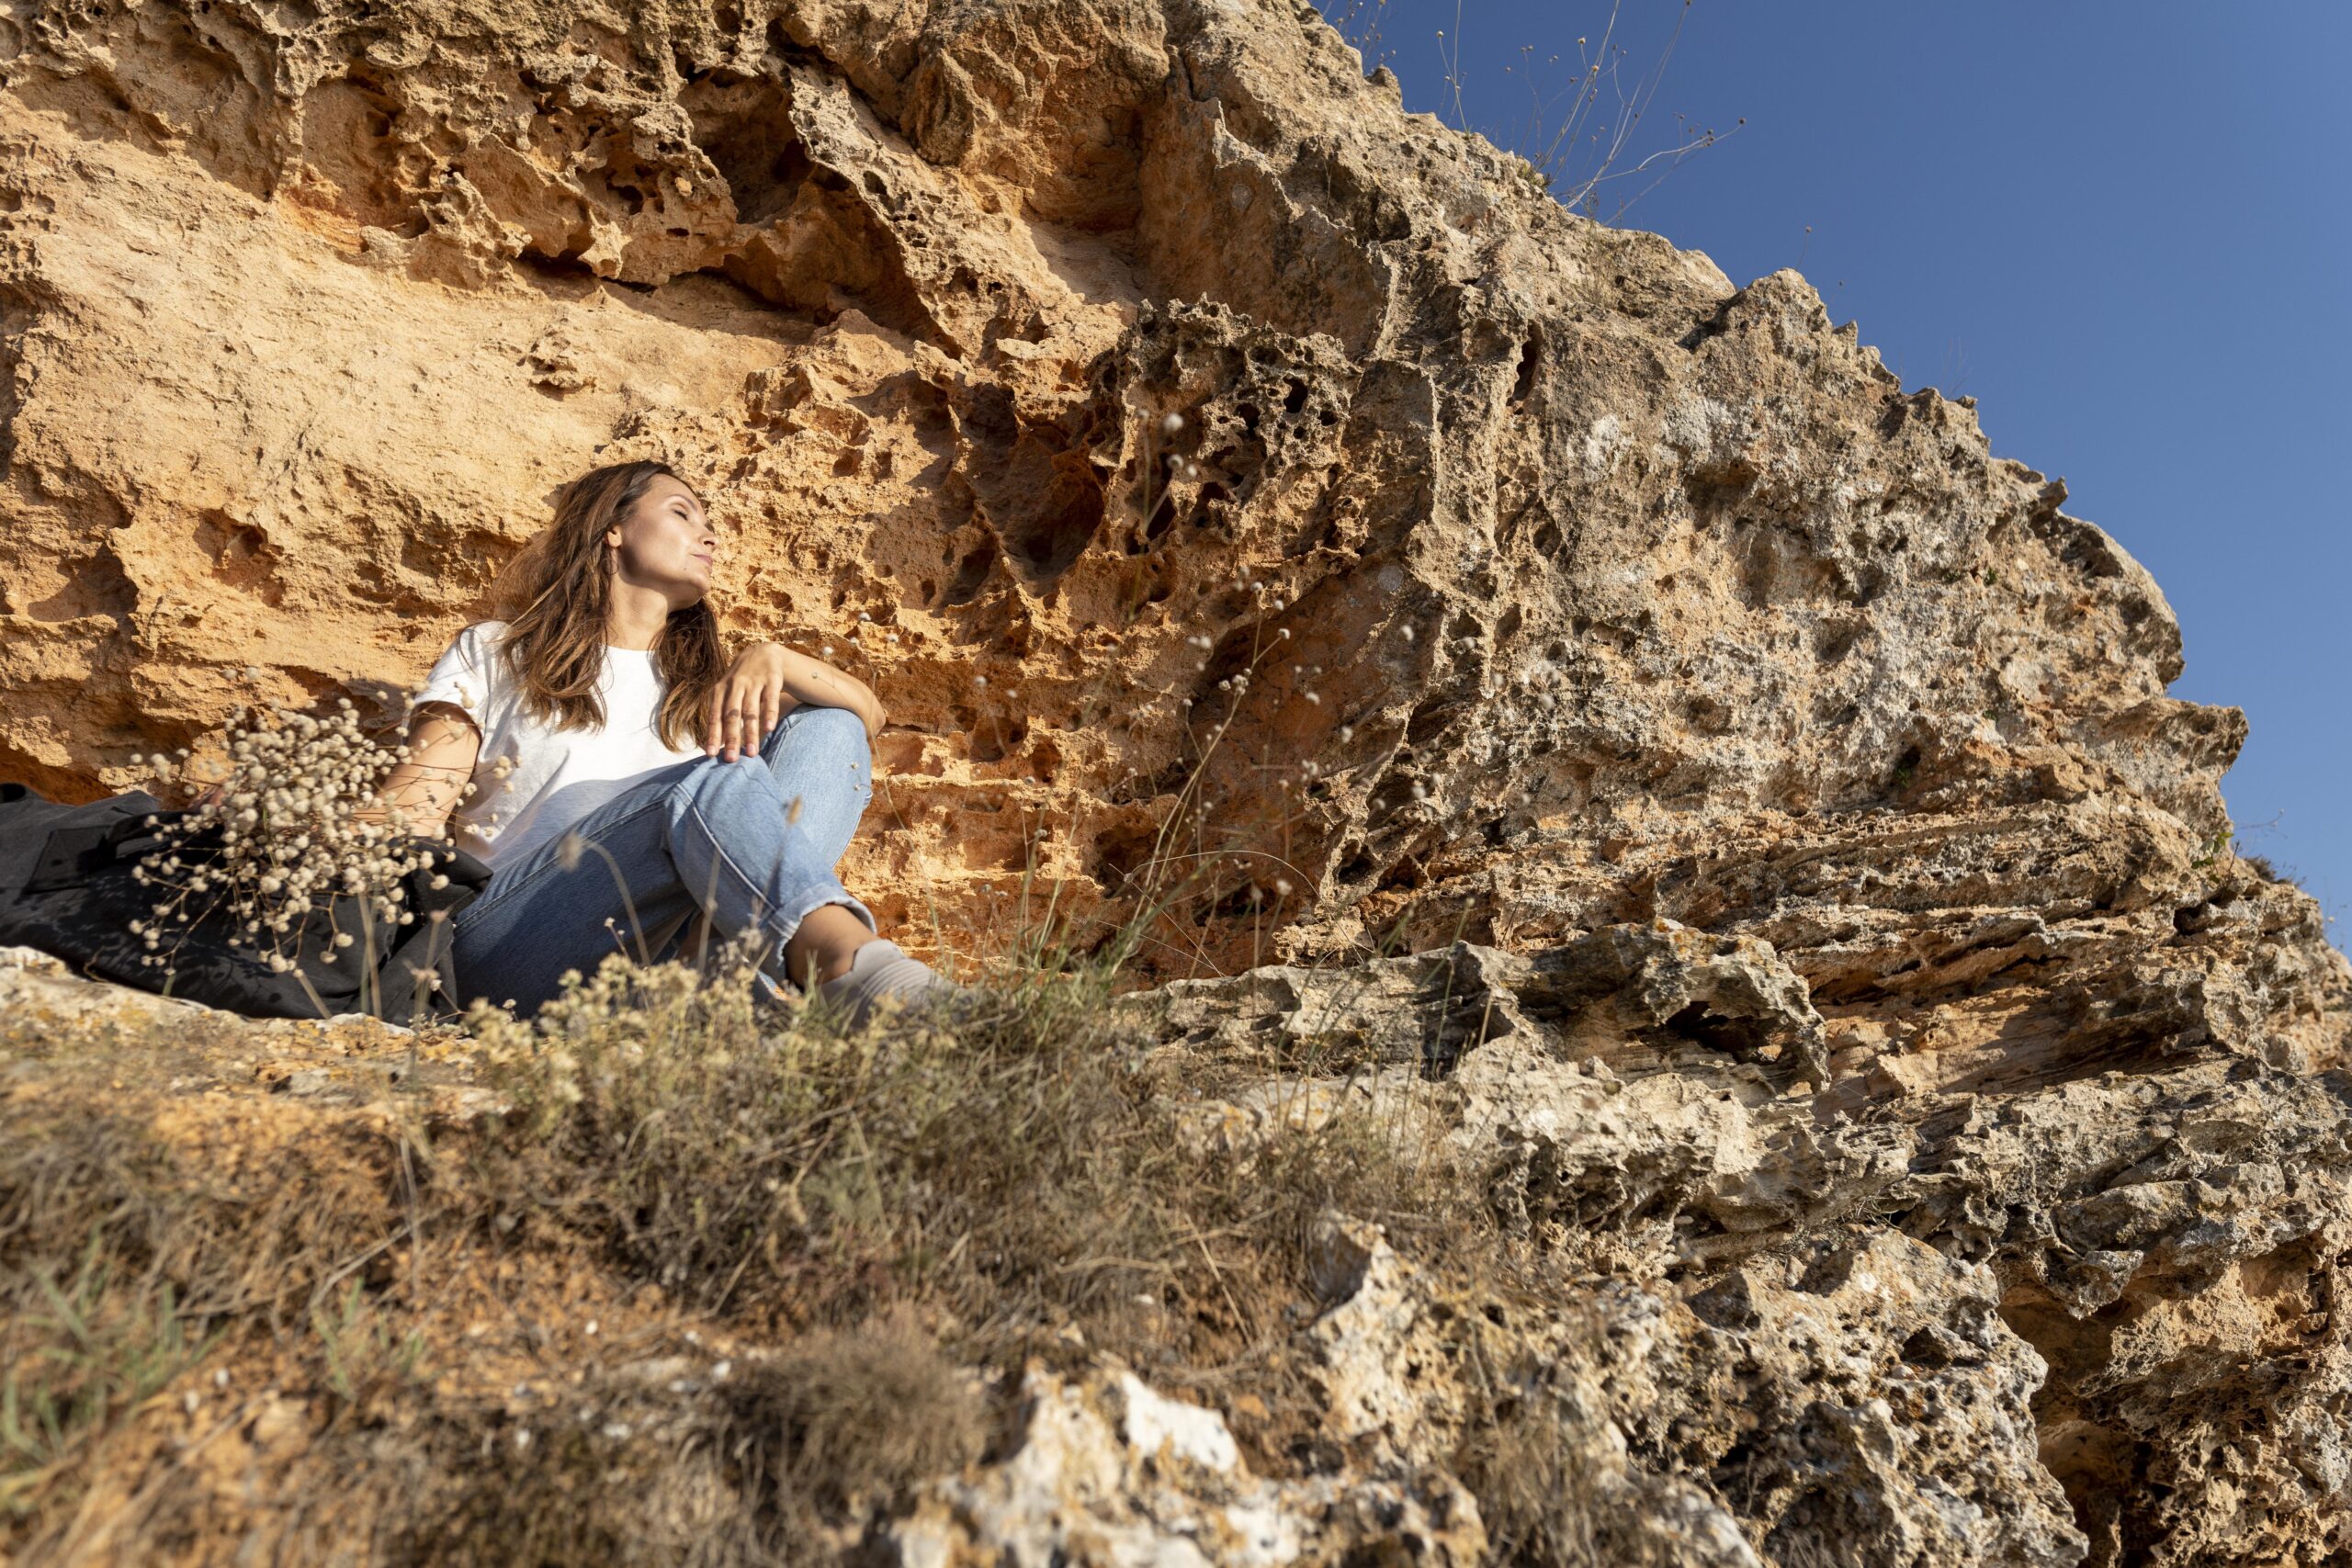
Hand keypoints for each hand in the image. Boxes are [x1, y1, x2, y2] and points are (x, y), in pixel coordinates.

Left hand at [706, 643, 794, 762]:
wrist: (763, 652)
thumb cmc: (742, 681)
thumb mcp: (728, 693)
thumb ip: (723, 716)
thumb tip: (718, 745)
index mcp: (720, 690)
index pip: (715, 716)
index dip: (713, 735)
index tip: (711, 755)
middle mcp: (735, 685)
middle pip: (732, 716)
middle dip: (731, 739)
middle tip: (731, 759)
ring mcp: (754, 682)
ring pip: (751, 711)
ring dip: (751, 733)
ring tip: (752, 752)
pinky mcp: (772, 680)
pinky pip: (770, 700)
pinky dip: (770, 714)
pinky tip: (769, 729)